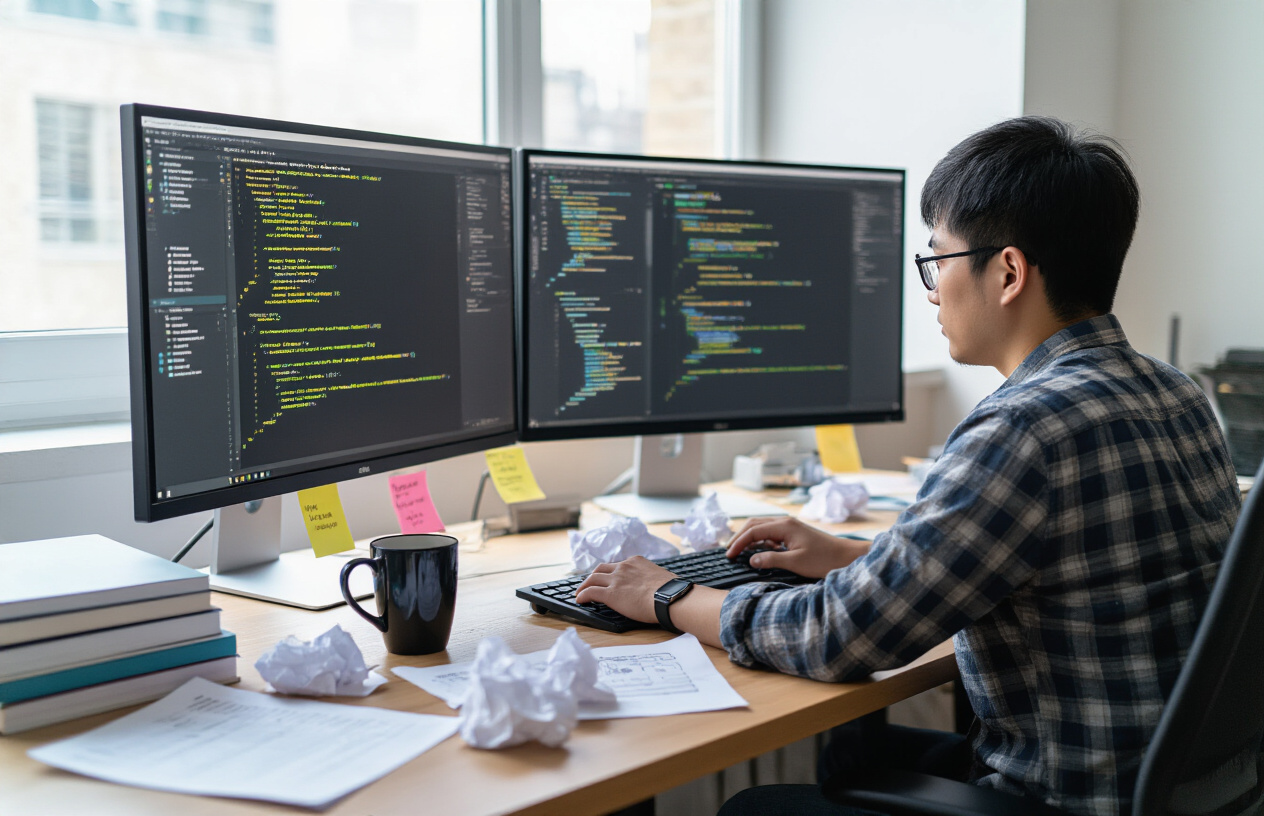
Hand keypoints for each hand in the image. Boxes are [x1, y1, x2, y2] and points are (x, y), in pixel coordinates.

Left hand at [575, 556, 675, 622]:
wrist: (669, 597)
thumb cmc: (671, 591)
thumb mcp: (661, 577)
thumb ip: (652, 579)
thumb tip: (657, 587)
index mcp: (636, 562)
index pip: (618, 565)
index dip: (611, 572)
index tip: (608, 578)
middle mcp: (623, 567)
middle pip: (601, 569)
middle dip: (594, 576)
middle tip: (590, 583)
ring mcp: (616, 579)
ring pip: (593, 579)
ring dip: (584, 585)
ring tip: (580, 592)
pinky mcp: (610, 594)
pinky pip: (590, 592)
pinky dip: (582, 595)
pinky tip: (580, 600)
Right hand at [725, 516, 867, 579]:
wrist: (846, 557)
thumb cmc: (824, 560)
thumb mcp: (796, 562)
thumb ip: (771, 560)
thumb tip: (751, 560)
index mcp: (784, 526)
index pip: (753, 530)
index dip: (738, 543)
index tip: (729, 556)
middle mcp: (785, 522)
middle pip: (754, 524)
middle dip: (739, 537)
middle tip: (729, 552)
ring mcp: (790, 527)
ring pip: (762, 528)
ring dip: (749, 538)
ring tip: (738, 552)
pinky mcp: (794, 533)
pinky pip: (771, 534)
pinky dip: (760, 541)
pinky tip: (758, 553)